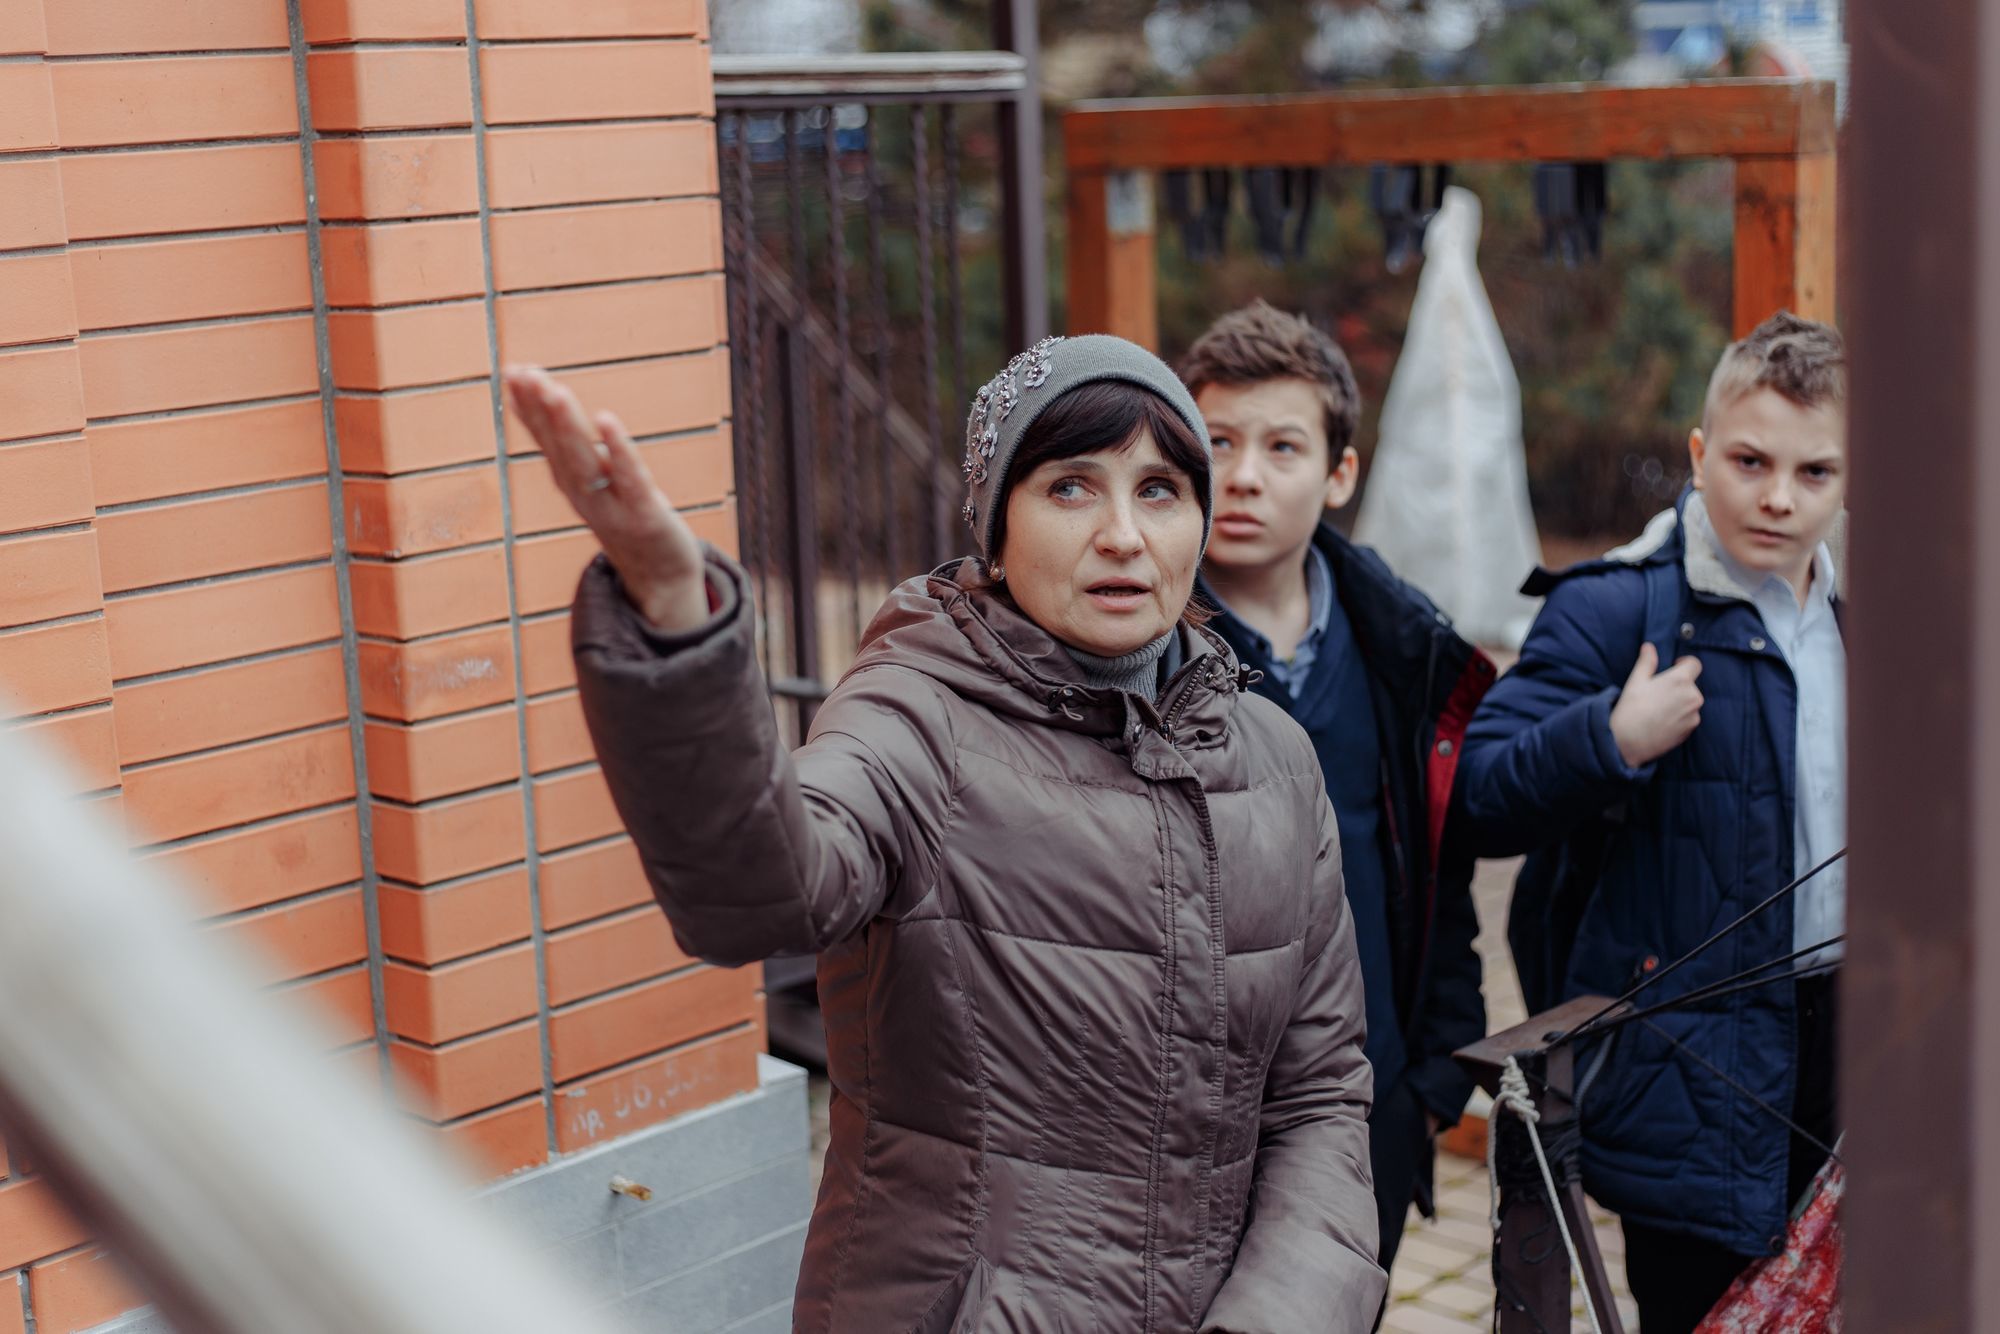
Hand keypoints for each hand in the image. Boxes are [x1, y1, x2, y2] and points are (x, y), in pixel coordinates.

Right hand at [502, 365, 709, 632]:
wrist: (661, 580)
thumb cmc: (628, 519)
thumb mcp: (595, 482)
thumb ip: (572, 447)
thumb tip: (546, 404)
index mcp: (571, 483)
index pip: (545, 440)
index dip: (529, 407)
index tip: (512, 371)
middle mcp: (584, 495)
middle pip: (559, 448)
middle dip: (541, 410)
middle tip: (523, 373)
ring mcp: (612, 507)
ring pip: (585, 463)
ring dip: (567, 427)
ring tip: (554, 390)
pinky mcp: (645, 516)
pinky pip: (629, 479)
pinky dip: (617, 450)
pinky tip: (606, 419)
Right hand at [1608, 642, 1702, 767]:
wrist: (1628, 742)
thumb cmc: (1631, 709)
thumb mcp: (1636, 681)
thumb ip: (1647, 662)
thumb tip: (1649, 647)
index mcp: (1680, 680)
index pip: (1695, 663)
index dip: (1684, 663)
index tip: (1674, 666)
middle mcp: (1693, 696)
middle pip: (1691, 684)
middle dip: (1678, 685)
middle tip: (1658, 692)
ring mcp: (1694, 714)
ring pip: (1690, 701)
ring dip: (1679, 701)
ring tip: (1658, 709)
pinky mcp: (1691, 729)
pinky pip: (1689, 717)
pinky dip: (1679, 717)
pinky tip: (1661, 721)